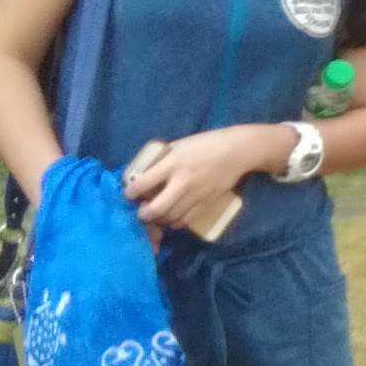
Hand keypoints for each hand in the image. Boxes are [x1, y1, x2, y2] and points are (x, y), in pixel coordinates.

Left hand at [123, 125, 282, 229]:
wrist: (237, 151)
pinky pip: (186, 219)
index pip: (143, 183)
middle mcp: (182, 181)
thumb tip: (144, 175)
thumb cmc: (205, 144)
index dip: (131, 192)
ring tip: (157, 213)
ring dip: (160, 218)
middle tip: (141, 211)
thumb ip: (162, 161)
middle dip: (144, 214)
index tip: (129, 194)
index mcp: (172, 163)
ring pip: (171, 217)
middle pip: (157, 208)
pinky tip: (173, 216)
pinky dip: (175, 221)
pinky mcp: (206, 202)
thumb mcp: (179, 145)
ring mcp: (196, 194)